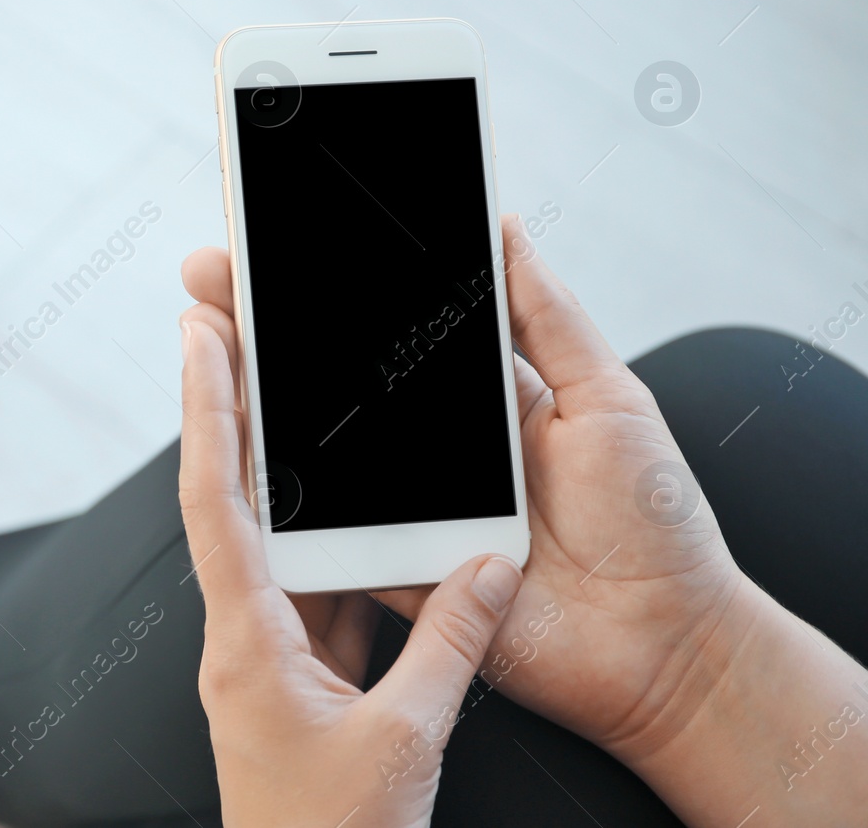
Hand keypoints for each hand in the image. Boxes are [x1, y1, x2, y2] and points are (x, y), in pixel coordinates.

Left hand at [177, 302, 524, 826]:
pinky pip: (318, 594)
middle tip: (237, 329)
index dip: (208, 411)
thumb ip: (450, 646)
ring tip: (302, 397)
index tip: (200, 334)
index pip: (215, 500)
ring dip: (289, 478)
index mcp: (246, 642)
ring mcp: (267, 657)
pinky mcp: (298, 680)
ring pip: (277, 545)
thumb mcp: (405, 740)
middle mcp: (242, 637)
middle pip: (231, 502)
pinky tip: (371, 515)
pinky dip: (343, 552)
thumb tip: (487, 566)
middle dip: (234, 416)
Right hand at [181, 221, 867, 825]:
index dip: (336, 287)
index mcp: (482, 396)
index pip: (394, 326)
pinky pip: (329, 532)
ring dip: (257, 398)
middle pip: (336, 380)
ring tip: (207, 342)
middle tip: (211, 274)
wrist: (668, 648)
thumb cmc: (657, 523)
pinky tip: (238, 443)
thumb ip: (550, 318)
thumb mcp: (611, 399)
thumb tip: (503, 227)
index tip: (279, 241)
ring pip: (319, 449)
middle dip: (267, 324)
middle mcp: (436, 447)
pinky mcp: (398, 568)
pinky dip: (283, 498)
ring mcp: (411, 507)